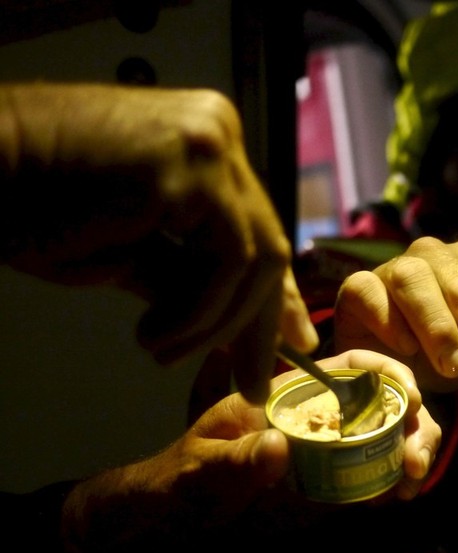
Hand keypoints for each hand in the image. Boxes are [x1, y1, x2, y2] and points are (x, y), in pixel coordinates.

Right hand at [1, 83, 318, 402]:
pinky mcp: (192, 167)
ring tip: (161, 350)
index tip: (291, 344)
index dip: (277, 299)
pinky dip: (200, 311)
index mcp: (206, 145)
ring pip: (255, 260)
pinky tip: (156, 333)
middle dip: (258, 323)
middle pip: (266, 246)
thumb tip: (235, 322)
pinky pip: (227, 261)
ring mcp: (209, 144)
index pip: (258, 232)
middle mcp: (217, 132)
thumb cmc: (31, 207)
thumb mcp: (129, 255)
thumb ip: (190, 279)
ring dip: (213, 325)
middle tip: (249, 379)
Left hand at [60, 350, 439, 552]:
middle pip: (383, 401)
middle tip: (415, 462)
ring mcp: (329, 449)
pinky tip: (399, 497)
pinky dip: (396, 482)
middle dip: (414, 424)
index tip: (410, 400)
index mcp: (287, 394)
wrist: (167, 522)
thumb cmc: (179, 483)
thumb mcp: (200, 471)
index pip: (348, 365)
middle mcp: (317, 415)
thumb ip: (235, 460)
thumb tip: (278, 447)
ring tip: (411, 485)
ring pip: (389, 436)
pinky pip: (376, 473)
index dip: (387, 373)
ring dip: (413, 453)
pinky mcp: (332, 482)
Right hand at [332, 235, 457, 401]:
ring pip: (416, 281)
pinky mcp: (359, 286)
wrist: (388, 361)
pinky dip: (390, 322)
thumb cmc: (446, 352)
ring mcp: (396, 265)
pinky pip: (371, 292)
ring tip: (453, 369)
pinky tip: (405, 351)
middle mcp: (439, 254)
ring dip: (439, 329)